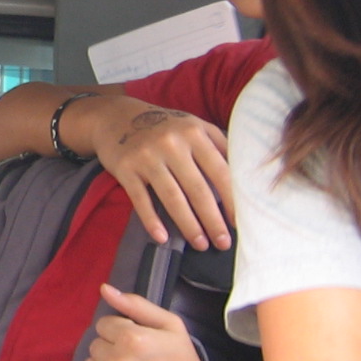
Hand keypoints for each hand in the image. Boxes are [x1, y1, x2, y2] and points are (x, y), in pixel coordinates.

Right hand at [73, 95, 233, 249]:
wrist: (116, 116)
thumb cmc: (164, 126)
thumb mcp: (193, 125)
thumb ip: (218, 145)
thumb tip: (244, 175)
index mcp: (194, 132)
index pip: (219, 171)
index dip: (231, 199)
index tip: (238, 222)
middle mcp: (171, 143)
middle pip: (197, 189)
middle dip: (213, 219)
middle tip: (223, 243)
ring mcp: (147, 156)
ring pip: (172, 197)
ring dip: (188, 225)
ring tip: (201, 244)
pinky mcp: (125, 168)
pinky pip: (140, 200)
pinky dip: (151, 221)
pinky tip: (162, 238)